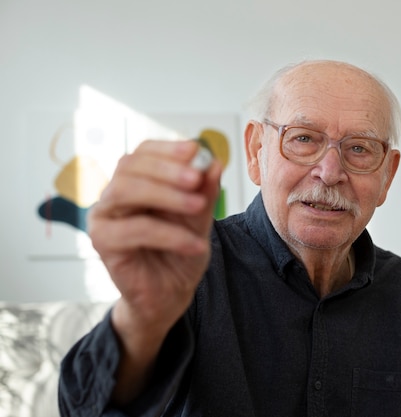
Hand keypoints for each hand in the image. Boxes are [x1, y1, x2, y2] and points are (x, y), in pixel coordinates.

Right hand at [88, 139, 221, 355]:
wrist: (170, 295)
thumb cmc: (180, 253)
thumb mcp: (199, 220)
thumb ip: (204, 193)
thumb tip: (214, 163)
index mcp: (135, 182)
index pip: (142, 152)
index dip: (167, 148)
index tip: (196, 150)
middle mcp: (114, 195)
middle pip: (130, 166)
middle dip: (167, 169)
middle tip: (197, 179)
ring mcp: (103, 217)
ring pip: (125, 191)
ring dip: (166, 195)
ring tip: (199, 206)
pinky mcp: (103, 242)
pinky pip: (135, 229)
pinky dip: (170, 234)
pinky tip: (195, 244)